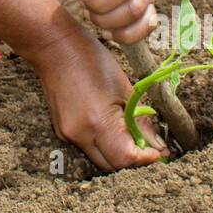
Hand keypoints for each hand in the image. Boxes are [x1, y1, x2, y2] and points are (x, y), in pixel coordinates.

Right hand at [29, 11, 169, 170]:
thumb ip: (140, 121)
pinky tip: (111, 127)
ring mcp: (67, 134)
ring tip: (131, 136)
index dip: (145, 159)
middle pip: (112, 166)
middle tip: (148, 147)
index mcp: (98, 122)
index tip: (158, 152)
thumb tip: (157, 145)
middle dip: (133, 160)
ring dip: (117, 154)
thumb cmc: (91, 59)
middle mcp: (80, 134)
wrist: (54, 47)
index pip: (126, 159)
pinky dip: (103, 144)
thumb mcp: (124, 87)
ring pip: (99, 159)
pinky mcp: (62, 131)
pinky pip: (87, 147)